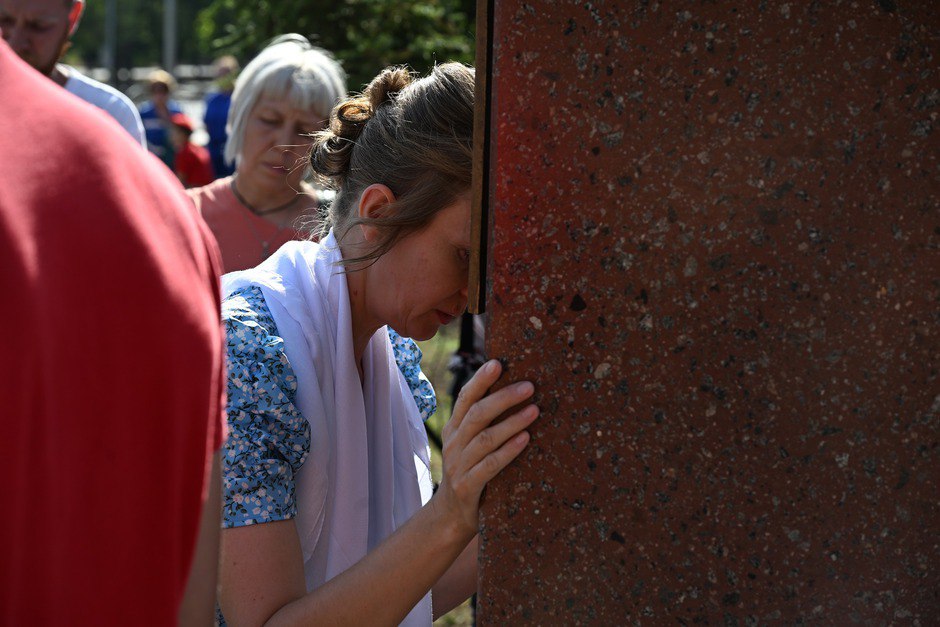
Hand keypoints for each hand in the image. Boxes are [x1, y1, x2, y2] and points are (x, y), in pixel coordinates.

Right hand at [433, 360, 538, 537]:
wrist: (451, 515)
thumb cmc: (470, 472)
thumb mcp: (471, 445)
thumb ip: (484, 423)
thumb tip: (515, 391)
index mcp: (454, 429)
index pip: (465, 399)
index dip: (480, 380)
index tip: (498, 363)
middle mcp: (454, 444)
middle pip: (477, 414)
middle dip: (503, 397)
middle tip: (529, 386)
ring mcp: (459, 465)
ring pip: (485, 439)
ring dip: (511, 423)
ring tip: (535, 411)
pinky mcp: (467, 487)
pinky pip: (489, 466)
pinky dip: (507, 452)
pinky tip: (525, 440)